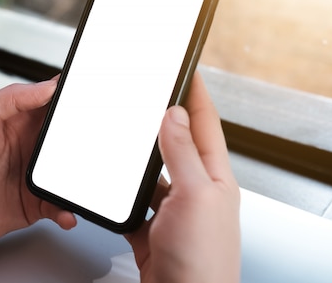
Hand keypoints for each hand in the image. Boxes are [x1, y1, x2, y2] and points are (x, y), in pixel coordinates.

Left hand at [0, 78, 76, 252]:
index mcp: (14, 121)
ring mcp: (32, 175)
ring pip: (67, 171)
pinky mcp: (32, 204)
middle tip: (96, 138)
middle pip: (66, 135)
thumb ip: (6, 100)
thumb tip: (44, 87)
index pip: (49, 102)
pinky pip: (58, 204)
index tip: (88, 94)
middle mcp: (27, 146)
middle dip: (83, 135)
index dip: (69, 96)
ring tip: (83, 179)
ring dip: (78, 175)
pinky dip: (67, 208)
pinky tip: (66, 211)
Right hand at [126, 73, 240, 282]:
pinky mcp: (155, 230)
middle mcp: (198, 191)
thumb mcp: (194, 196)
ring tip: (129, 137)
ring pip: (155, 173)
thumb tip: (175, 115)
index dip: (196, 93)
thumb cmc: (202, 263)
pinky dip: (125, 193)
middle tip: (151, 96)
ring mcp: (176, 211)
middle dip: (165, 120)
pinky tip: (116, 186)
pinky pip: (137, 202)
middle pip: (179, 144)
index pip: (205, 123)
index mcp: (215, 177)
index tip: (187, 68)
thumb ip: (183, 154)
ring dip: (142, 157)